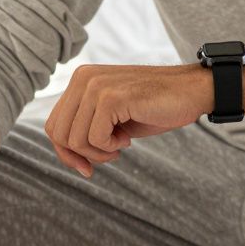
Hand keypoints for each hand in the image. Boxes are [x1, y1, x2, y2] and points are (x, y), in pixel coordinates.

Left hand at [44, 63, 212, 176]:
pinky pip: (95, 138)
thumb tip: (67, 156)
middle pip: (58, 133)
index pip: (53, 125)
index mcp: (80, 80)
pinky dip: (111, 147)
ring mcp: (96, 86)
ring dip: (99, 152)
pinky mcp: (111, 97)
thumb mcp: (111, 118)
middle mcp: (83, 78)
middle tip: (110, 155)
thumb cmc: (153, 108)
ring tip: (121, 144)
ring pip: (75, 139)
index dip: (66, 153)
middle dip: (81, 155)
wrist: (190, 92)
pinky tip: (128, 138)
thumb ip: (86, 127)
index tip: (87, 167)